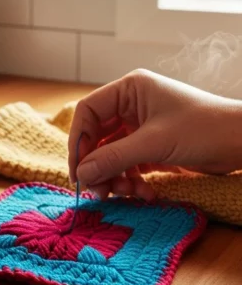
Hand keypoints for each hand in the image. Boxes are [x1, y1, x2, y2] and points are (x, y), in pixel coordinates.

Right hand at [68, 69, 241, 199]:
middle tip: (98, 191)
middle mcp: (131, 105)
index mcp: (130, 90)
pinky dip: (130, 181)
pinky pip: (127, 165)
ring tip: (125, 194)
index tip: (78, 170)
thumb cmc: (205, 129)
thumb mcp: (154, 144)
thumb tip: (81, 175)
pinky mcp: (151, 146)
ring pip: (110, 154)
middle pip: (96, 137)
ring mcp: (140, 126)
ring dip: (114, 177)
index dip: (79, 142)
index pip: (88, 113)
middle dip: (97, 166)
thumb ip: (113, 158)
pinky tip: (143, 193)